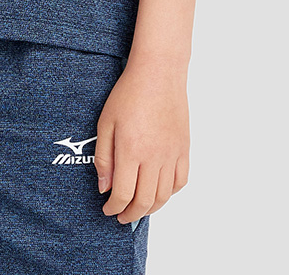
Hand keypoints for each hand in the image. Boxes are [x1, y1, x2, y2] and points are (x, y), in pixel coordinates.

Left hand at [93, 57, 189, 226]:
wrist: (158, 72)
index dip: (114, 207)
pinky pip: (180, 181)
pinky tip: (159, 192)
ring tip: (138, 208)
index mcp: (131, 150)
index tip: (107, 209)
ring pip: (164, 196)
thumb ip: (103, 157)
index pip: (123, 194)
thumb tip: (104, 187)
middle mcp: (154, 157)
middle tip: (121, 216)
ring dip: (150, 208)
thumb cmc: (128, 93)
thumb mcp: (105, 122)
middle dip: (130, 214)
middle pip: (144, 201)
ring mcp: (172, 154)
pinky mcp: (184, 149)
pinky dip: (170, 193)